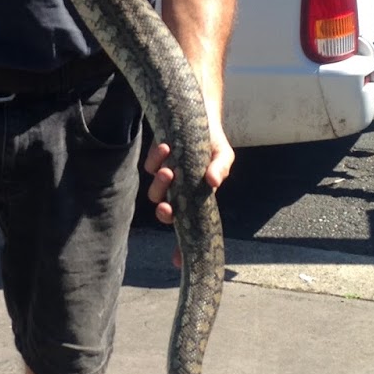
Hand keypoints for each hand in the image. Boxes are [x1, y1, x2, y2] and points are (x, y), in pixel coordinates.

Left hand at [144, 123, 234, 268]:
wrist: (197, 111)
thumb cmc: (212, 139)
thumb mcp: (223, 153)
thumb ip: (221, 167)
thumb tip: (214, 181)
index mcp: (197, 197)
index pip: (190, 227)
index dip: (183, 247)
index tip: (179, 262)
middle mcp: (180, 191)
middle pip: (167, 215)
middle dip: (166, 214)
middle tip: (168, 206)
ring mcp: (166, 177)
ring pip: (156, 194)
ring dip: (161, 185)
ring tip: (170, 168)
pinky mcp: (155, 160)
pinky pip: (150, 167)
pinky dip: (156, 159)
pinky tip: (166, 147)